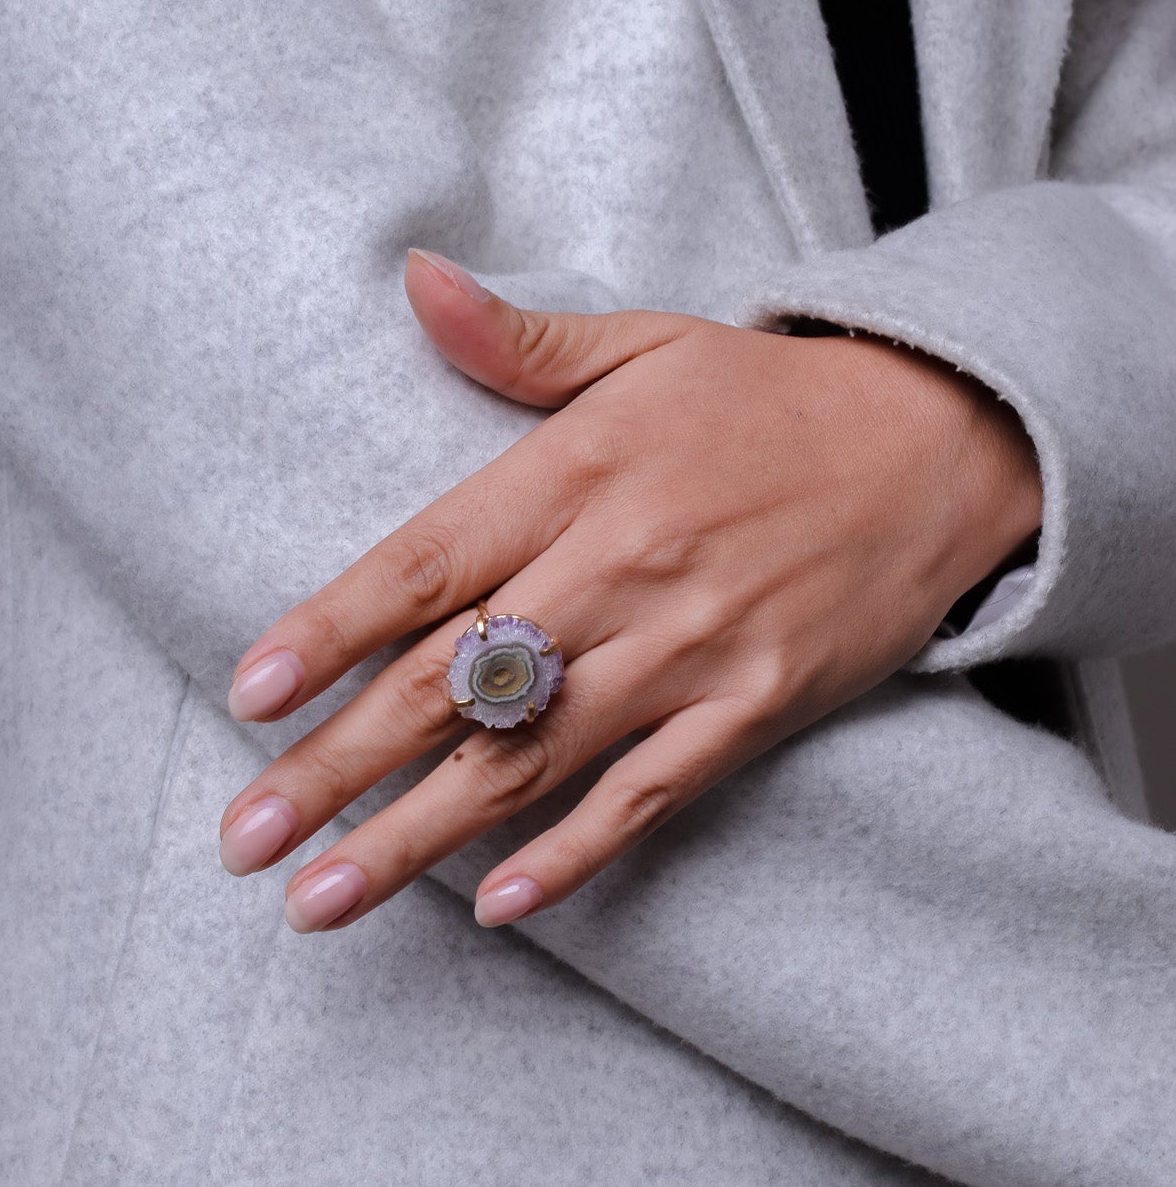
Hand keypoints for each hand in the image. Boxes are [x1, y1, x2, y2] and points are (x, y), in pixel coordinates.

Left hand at [218, 249, 1041, 931]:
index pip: (423, 566)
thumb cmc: (767, 398)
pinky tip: (498, 907)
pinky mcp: (751, 709)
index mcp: (574, 473)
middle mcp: (618, 567)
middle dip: (337, 768)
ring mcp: (686, 648)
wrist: (941, 443)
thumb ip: (518, 340)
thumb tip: (411, 280)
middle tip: (245, 839)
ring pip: (529, 760)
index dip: (328, 634)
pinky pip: (647, 797)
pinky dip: (575, 856)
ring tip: (322, 900)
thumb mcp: (644, 344)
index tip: (248, 697)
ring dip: (418, 836)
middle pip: (451, 683)